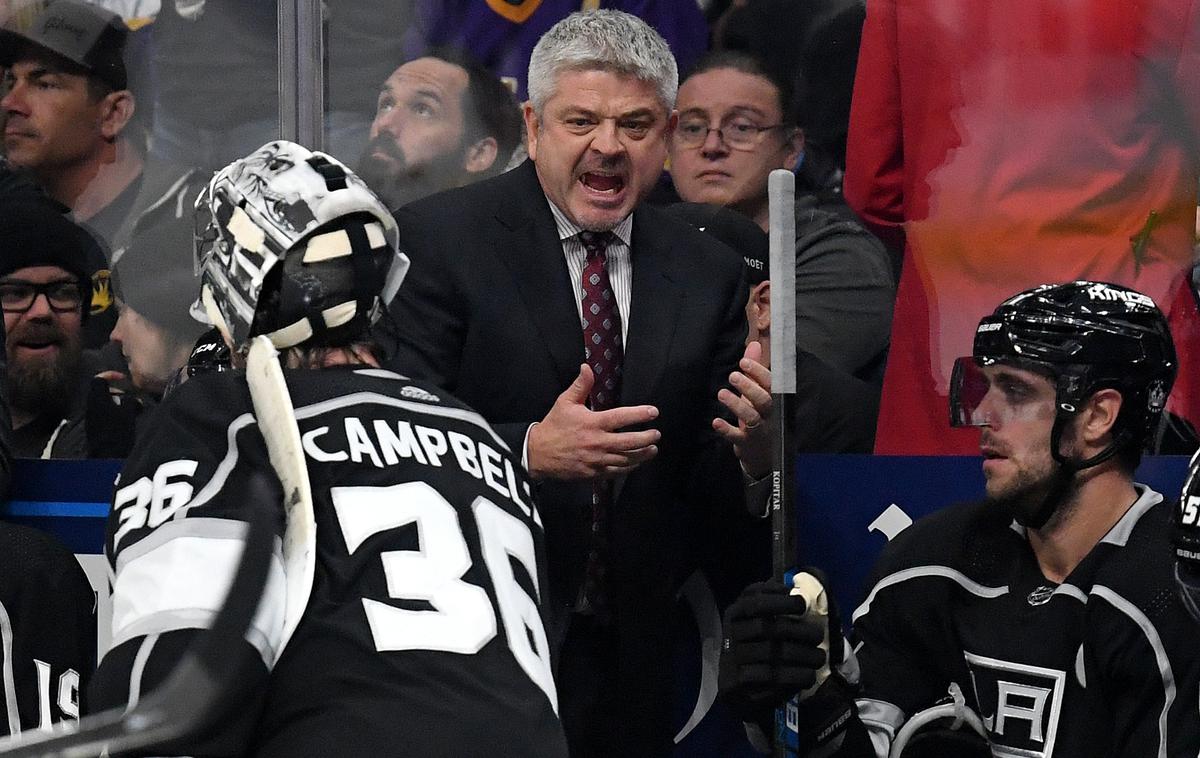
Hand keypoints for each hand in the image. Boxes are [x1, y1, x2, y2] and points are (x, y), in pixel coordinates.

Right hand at [527, 364, 659, 480]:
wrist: (538, 454)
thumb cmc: (553, 426)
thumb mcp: (564, 402)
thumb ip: (580, 385)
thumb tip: (587, 367)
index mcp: (593, 423)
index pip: (622, 417)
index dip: (640, 414)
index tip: (654, 412)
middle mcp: (597, 442)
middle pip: (630, 442)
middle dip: (647, 438)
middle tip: (656, 434)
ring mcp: (597, 460)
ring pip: (626, 459)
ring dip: (643, 455)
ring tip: (653, 449)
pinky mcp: (594, 473)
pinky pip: (617, 472)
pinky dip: (629, 468)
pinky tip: (637, 463)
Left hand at [713, 341, 771, 477]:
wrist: (763, 455)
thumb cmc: (760, 417)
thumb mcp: (758, 393)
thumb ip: (755, 369)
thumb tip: (755, 344)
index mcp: (773, 400)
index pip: (772, 384)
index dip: (759, 372)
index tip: (743, 362)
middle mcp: (769, 415)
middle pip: (764, 400)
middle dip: (749, 387)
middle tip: (733, 376)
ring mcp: (759, 430)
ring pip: (752, 417)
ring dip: (737, 405)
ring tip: (722, 393)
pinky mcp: (746, 444)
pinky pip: (737, 437)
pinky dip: (727, 430)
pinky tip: (716, 422)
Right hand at [718, 579, 825, 723]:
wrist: (736, 688)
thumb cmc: (756, 648)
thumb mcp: (758, 623)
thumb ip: (775, 606)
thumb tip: (800, 588)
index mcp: (735, 613)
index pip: (754, 600)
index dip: (779, 600)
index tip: (802, 604)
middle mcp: (731, 632)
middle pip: (767, 628)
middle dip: (797, 630)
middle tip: (819, 635)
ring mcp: (732, 657)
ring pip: (772, 653)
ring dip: (802, 655)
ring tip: (819, 657)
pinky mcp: (737, 681)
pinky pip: (771, 677)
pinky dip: (794, 675)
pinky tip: (808, 675)